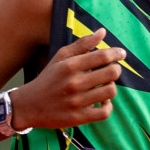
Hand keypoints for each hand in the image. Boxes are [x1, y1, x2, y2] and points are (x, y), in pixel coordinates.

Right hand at [9, 29, 123, 130]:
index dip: (116, 53)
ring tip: (104, 86)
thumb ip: (82, 44)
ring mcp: (77, 102)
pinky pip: (105, 112)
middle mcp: (74, 83)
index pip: (102, 56)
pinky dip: (108, 106)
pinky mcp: (79, 118)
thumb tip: (103, 32)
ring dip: (111, 87)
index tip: (121, 54)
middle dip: (116, 70)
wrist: (28, 105)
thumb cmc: (48, 79)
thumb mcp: (60, 57)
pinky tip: (102, 101)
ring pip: (111, 91)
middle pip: (111, 73)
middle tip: (111, 71)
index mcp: (70, 66)